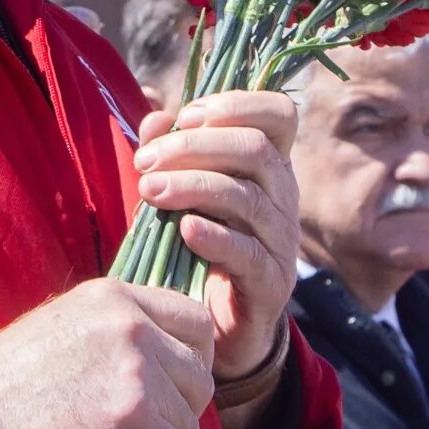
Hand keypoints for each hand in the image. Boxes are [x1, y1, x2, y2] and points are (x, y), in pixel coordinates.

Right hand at [0, 278, 217, 428]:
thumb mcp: (62, 329)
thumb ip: (111, 334)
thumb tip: (157, 368)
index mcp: (114, 295)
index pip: (196, 320)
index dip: (191, 362)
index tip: (167, 393)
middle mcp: (133, 323)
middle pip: (201, 374)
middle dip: (181, 412)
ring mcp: (136, 369)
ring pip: (191, 421)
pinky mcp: (133, 419)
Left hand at [132, 90, 298, 382]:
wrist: (215, 324)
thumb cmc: (196, 245)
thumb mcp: (178, 191)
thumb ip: (168, 150)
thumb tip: (155, 112)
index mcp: (268, 165)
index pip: (278, 114)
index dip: (235, 104)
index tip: (185, 117)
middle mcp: (284, 196)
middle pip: (256, 149)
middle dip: (194, 147)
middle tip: (145, 162)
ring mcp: (281, 240)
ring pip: (248, 197)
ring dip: (193, 187)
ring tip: (149, 191)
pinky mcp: (271, 282)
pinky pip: (248, 252)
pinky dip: (214, 236)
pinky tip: (183, 229)